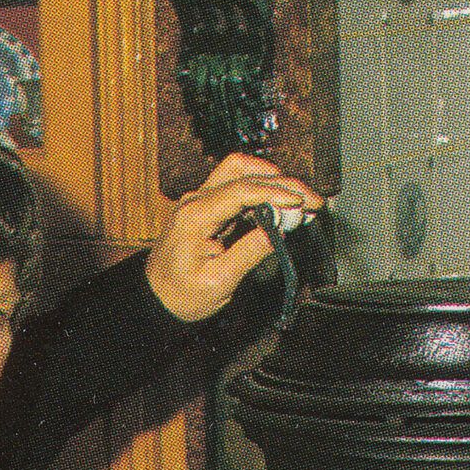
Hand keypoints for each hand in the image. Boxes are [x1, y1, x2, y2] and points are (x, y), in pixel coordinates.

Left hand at [143, 154, 325, 323]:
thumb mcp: (218, 282)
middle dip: (284, 183)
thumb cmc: (181, 294)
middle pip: (244, 172)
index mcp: (196, 216)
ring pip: (241, 171)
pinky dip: (263, 190)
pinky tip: (283, 205)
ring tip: (301, 200)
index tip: (301, 203)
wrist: (156, 297)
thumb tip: (278, 233)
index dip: (276, 192)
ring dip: (273, 180)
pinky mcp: (208, 205)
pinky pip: (238, 186)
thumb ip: (248, 253)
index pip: (241, 190)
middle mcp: (196, 200)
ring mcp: (201, 199)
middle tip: (313, 201)